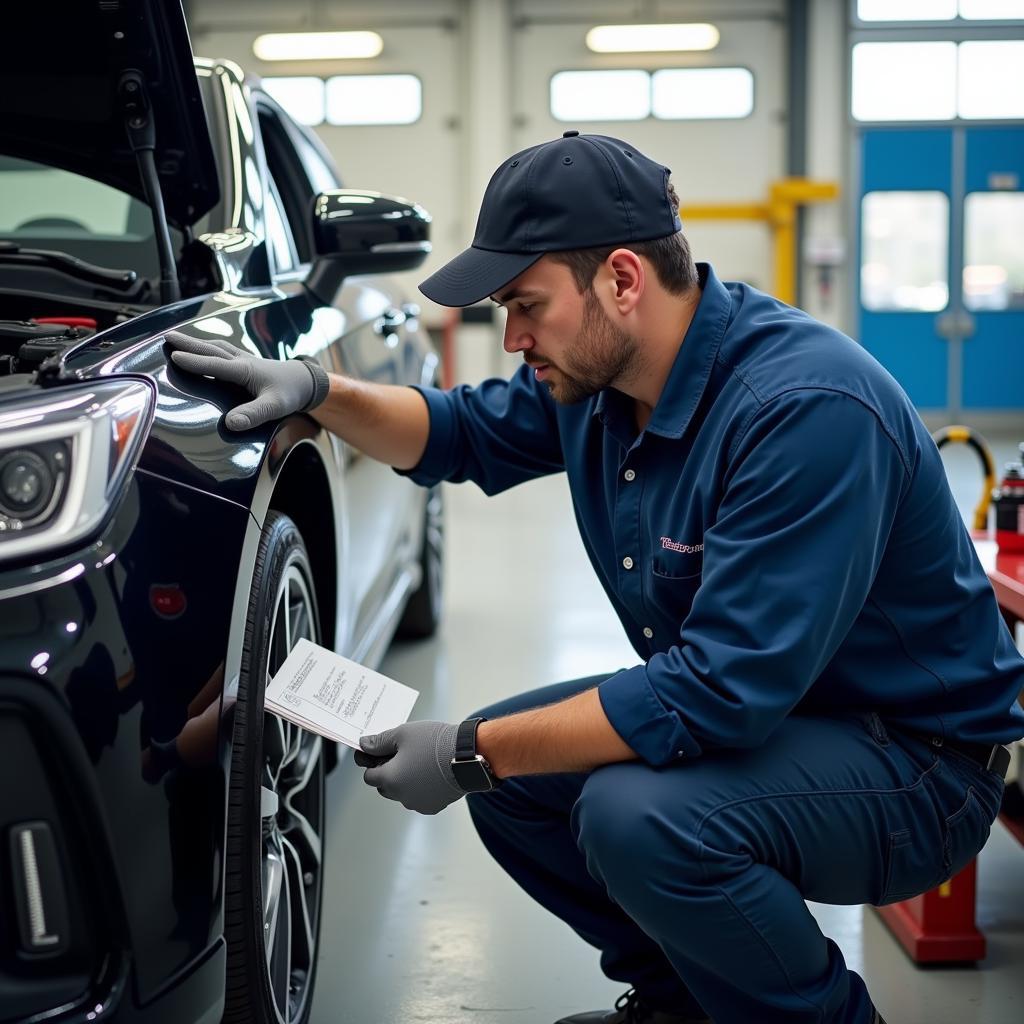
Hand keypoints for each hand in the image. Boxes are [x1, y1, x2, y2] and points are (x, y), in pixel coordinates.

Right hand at [165, 331, 329, 430]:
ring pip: (216, 347)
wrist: (306, 382)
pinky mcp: (246, 362)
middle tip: (166, 337)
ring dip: (196, 343)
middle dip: (188, 344)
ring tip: (177, 339)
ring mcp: (244, 359)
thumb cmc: (290, 394)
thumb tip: (231, 423)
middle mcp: (242, 361)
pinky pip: (222, 351)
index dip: (194, 361)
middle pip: (211, 349)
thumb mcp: (275, 407)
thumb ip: (253, 415)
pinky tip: (203, 348)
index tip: (173, 357)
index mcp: (245, 370)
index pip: (215, 364)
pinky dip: (208, 348)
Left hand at [355, 721, 464, 814]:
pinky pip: (418, 797)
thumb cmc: (435, 743)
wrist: (468, 755)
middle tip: (400, 753)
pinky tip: (429, 772)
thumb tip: (364, 745)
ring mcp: (418, 803)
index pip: (368, 776)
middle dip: (387, 771)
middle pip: (384, 786)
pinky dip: (419, 787)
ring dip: (403, 780)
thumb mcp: (402, 734)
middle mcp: (401, 796)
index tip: (378, 751)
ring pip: (401, 792)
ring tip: (418, 761)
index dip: (371, 762)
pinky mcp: (433, 806)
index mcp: (390, 780)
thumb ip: (379, 741)